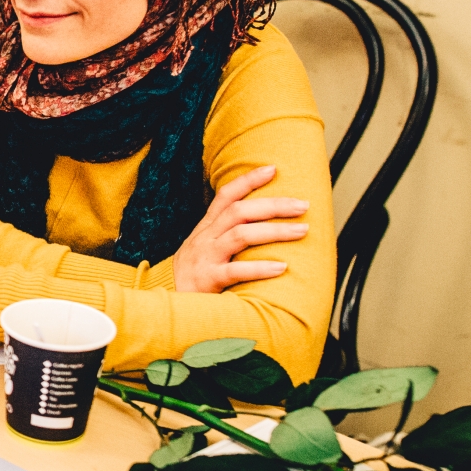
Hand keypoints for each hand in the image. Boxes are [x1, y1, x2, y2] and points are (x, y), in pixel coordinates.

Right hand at [172, 165, 308, 293]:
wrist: (167, 302)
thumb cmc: (194, 275)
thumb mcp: (204, 247)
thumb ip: (226, 233)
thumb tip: (262, 222)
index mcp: (206, 227)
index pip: (226, 196)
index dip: (248, 180)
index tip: (273, 169)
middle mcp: (205, 237)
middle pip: (239, 211)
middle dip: (273, 205)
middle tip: (303, 205)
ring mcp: (205, 257)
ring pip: (240, 235)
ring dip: (274, 231)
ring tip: (302, 230)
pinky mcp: (207, 279)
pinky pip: (235, 270)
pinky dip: (260, 268)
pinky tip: (282, 267)